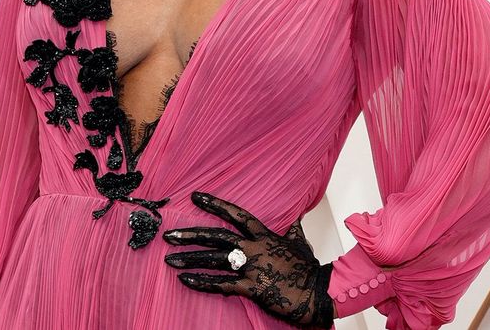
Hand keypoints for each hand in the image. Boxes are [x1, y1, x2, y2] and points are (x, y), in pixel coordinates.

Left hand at [163, 192, 333, 327]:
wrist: (318, 292)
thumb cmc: (308, 269)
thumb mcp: (300, 242)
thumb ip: (292, 229)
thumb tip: (295, 216)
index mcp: (265, 235)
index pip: (236, 214)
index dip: (215, 204)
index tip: (195, 197)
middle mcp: (254, 248)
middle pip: (217, 236)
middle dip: (192, 235)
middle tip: (170, 234)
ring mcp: (252, 267)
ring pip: (215, 259)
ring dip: (190, 258)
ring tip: (170, 259)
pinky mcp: (252, 288)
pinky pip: (222, 284)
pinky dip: (202, 282)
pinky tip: (186, 280)